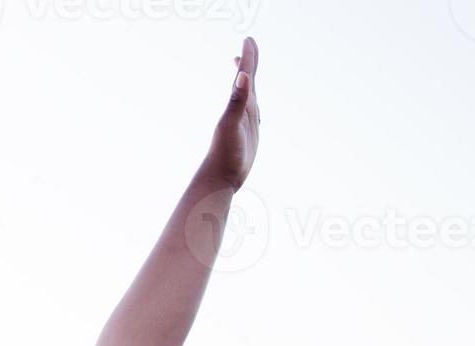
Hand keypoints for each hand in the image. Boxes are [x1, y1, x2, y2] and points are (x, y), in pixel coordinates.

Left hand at [203, 37, 260, 190]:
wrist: (221, 177)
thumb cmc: (225, 152)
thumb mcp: (231, 124)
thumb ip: (236, 100)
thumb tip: (241, 76)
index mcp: (237, 104)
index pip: (243, 76)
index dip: (247, 58)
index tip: (248, 40)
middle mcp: (240, 110)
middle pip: (246, 81)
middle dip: (248, 63)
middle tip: (249, 46)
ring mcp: (244, 121)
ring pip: (249, 95)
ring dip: (249, 80)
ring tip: (246, 69)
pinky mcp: (248, 133)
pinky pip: (253, 113)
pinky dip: (253, 103)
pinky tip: (253, 104)